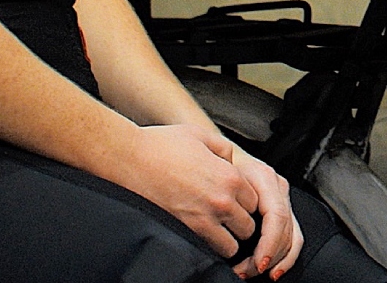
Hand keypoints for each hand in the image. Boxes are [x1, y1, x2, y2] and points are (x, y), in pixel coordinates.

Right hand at [111, 123, 259, 257]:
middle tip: (227, 220)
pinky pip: (210, 249)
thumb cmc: (161, 145)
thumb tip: (232, 164)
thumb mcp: (201, 136)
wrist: (131, 159)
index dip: (246, 203)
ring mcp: (205, 218)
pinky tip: (202, 236)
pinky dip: (210, 246)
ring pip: (233, 244)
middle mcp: (222, 200)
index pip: (256, 201)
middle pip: (249, 226)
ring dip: (227, 239)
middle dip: (240, 224)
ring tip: (216, 231)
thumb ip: (224, 150)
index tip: (235, 203)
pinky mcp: (186, 230)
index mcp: (230, 176)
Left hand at [227, 145, 304, 279]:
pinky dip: (286, 256)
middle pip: (284, 230)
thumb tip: (218, 216)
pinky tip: (274, 270)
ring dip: (275, 260)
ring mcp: (281, 199)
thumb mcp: (214, 167)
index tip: (258, 263)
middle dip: (267, 257)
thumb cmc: (214, 163)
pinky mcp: (281, 210)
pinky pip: (293, 237)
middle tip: (245, 271)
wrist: (220, 155)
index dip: (269, 244)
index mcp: (264, 178)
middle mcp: (277, 188)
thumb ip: (219, 186)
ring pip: (291, 237)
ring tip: (250, 272)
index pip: (276, 216)